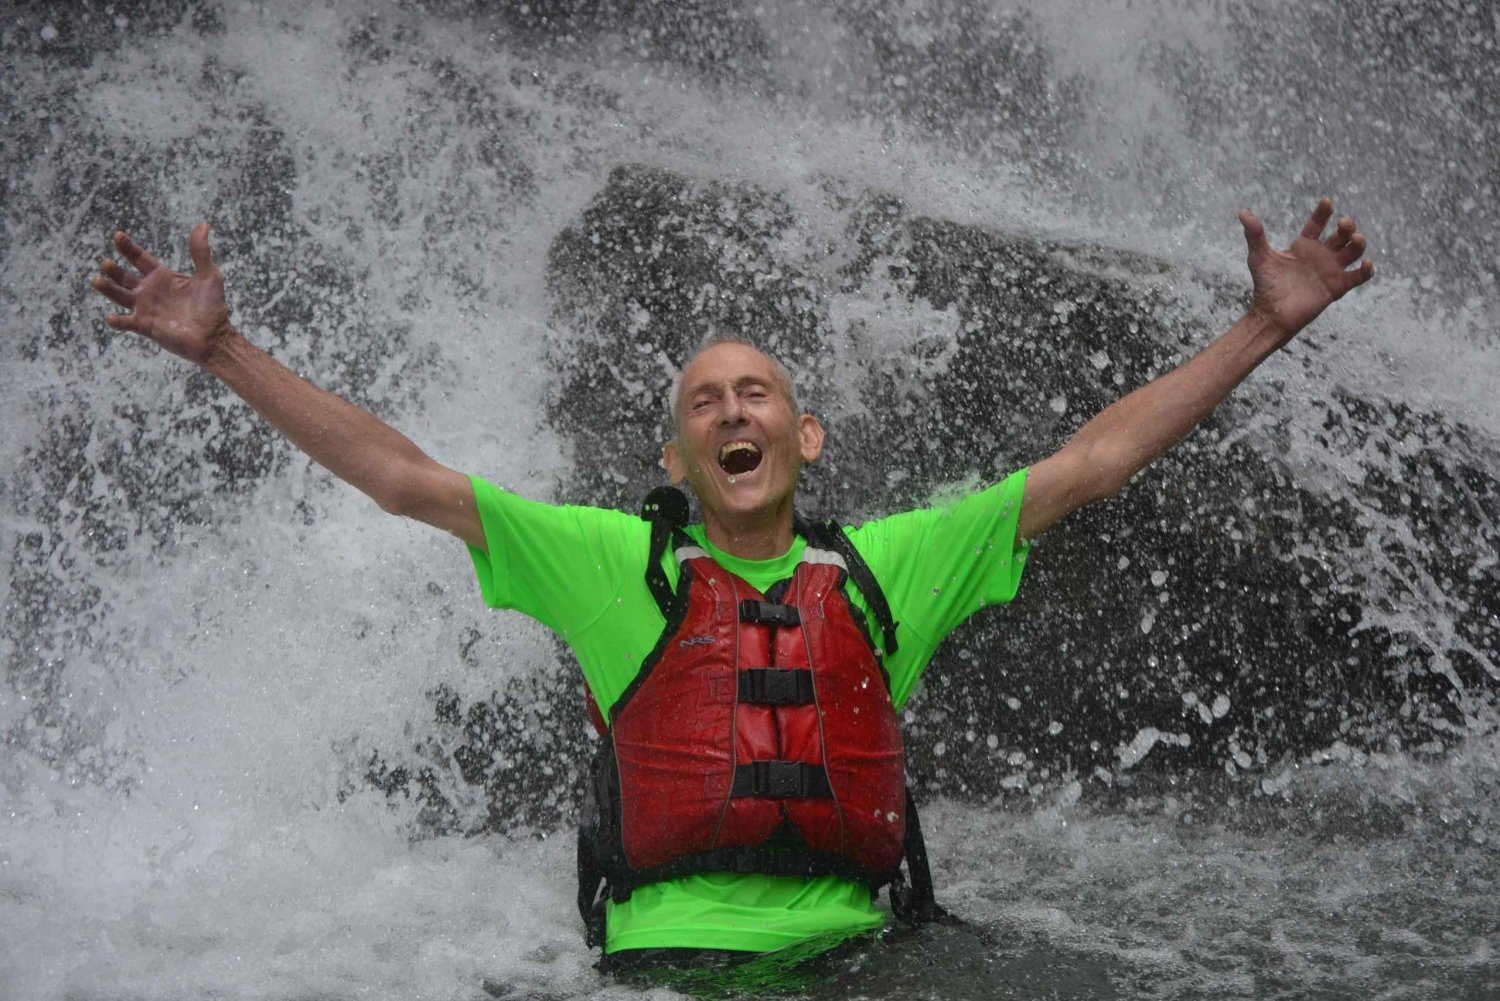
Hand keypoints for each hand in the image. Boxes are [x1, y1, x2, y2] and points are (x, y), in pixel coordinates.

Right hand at [91, 223, 233, 364]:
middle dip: (113, 269)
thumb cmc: (212, 306)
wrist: (214, 336)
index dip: (127, 247)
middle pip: (123, 276)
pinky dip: (118, 321)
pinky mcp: (146, 326)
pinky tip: (110, 317)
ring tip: (96, 280)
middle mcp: (149, 291)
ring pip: (119, 296)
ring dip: (107, 289)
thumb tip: (203, 224)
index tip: (117, 235)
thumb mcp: (209, 275)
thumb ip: (201, 252)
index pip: (138, 258)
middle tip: (107, 263)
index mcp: (162, 276)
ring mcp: (145, 308)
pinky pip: (127, 323)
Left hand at [1239, 198, 1374, 342]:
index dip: (1323, 212)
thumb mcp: (1259, 257)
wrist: (1272, 314)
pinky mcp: (1337, 287)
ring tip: (1355, 239)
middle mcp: (1321, 255)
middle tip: (1343, 223)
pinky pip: (1358, 276)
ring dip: (1359, 243)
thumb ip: (1255, 235)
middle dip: (1347, 226)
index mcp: (1304, 245)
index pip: (1318, 223)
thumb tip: (1243, 213)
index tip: (1326, 202)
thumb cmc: (1265, 285)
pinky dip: (1366, 270)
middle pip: (1342, 234)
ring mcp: (1331, 270)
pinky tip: (1367, 264)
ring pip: (1354, 251)